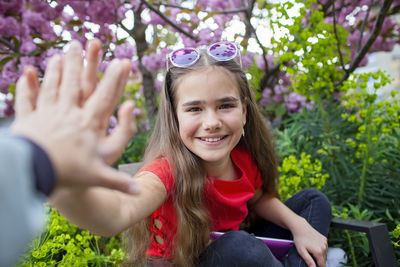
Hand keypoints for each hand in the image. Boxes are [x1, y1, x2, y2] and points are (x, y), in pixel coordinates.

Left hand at [11, 40, 138, 193]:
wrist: (33, 172)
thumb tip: (139, 188)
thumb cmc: (69, 173)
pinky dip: (27, 85)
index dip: (116, 79)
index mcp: (89, 123)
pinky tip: (27, 73)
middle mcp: (69, 112)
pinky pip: (27, 98)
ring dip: (57, 69)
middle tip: (81, 43)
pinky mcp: (28, 119)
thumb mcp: (99, 177)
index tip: (122, 61)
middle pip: (76, 83)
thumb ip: (120, 181)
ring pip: (54, 86)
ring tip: (60, 54)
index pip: (106, 97)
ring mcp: (47, 113)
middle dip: (80, 63)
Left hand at [291, 218, 327, 266]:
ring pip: (325, 254)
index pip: (322, 265)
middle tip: (310, 256)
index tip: (315, 266)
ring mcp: (325, 242)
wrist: (301, 227)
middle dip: (318, 260)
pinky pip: (325, 248)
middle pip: (324, 260)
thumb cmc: (300, 239)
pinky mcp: (325, 239)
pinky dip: (321, 249)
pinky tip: (314, 246)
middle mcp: (324, 247)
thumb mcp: (302, 251)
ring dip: (320, 255)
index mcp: (319, 251)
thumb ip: (308, 261)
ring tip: (311, 250)